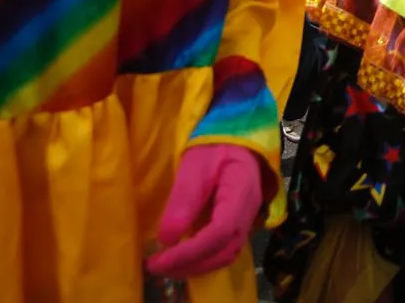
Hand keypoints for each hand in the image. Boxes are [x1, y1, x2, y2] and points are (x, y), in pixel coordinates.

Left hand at [145, 144, 263, 279]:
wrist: (236, 138)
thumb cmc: (215, 146)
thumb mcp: (195, 165)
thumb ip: (184, 200)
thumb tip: (166, 240)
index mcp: (241, 194)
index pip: (219, 234)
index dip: (189, 252)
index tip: (159, 259)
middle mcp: (248, 213)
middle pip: (224, 252)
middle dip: (189, 265)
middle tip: (156, 266)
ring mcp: (246, 220)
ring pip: (225, 256)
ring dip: (195, 267)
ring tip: (165, 266)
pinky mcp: (238, 224)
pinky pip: (223, 250)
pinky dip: (202, 260)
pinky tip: (181, 257)